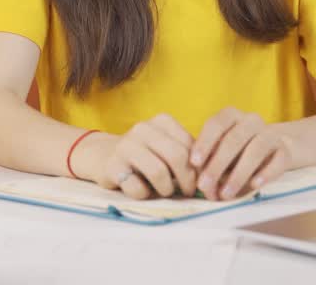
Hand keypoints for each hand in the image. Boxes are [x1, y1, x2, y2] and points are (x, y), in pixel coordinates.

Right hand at [78, 114, 197, 199]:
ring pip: (158, 172)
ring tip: (163, 191)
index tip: (198, 181)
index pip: (190, 146)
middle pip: (177, 156)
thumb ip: (187, 155)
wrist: (103, 155)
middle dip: (187, 180)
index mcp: (162, 121)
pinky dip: (144, 195)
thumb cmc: (144, 155)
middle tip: (187, 192)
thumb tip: (212, 175)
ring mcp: (126, 146)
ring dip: (166, 189)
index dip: (199, 168)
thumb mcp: (166, 147)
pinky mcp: (112, 166)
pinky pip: (137, 188)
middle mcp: (143, 129)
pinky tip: (142, 190)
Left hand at [191, 107, 292, 200]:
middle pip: (234, 139)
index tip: (194, 162)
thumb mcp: (221, 152)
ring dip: (238, 173)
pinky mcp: (285, 150)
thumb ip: (210, 163)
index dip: (204, 142)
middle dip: (217, 164)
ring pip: (256, 150)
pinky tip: (254, 185)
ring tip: (226, 194)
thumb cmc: (238, 151)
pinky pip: (278, 160)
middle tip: (205, 185)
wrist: (275, 148)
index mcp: (231, 116)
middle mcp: (251, 121)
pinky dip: (266, 173)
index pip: (216, 124)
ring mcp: (271, 134)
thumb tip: (202, 185)